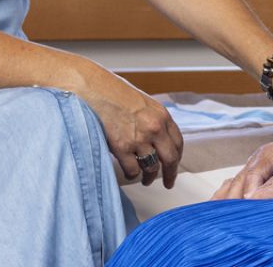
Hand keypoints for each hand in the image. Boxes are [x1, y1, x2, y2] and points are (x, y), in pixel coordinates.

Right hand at [79, 69, 183, 188]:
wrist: (94, 89)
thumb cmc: (115, 94)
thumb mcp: (143, 104)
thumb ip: (153, 120)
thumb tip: (158, 141)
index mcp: (162, 116)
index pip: (178, 143)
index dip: (177, 158)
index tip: (174, 166)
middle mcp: (155, 129)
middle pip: (170, 159)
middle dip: (170, 174)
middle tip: (168, 183)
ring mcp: (139, 139)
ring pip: (151, 167)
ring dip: (149, 177)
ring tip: (146, 180)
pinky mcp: (121, 147)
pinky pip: (132, 170)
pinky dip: (131, 174)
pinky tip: (129, 173)